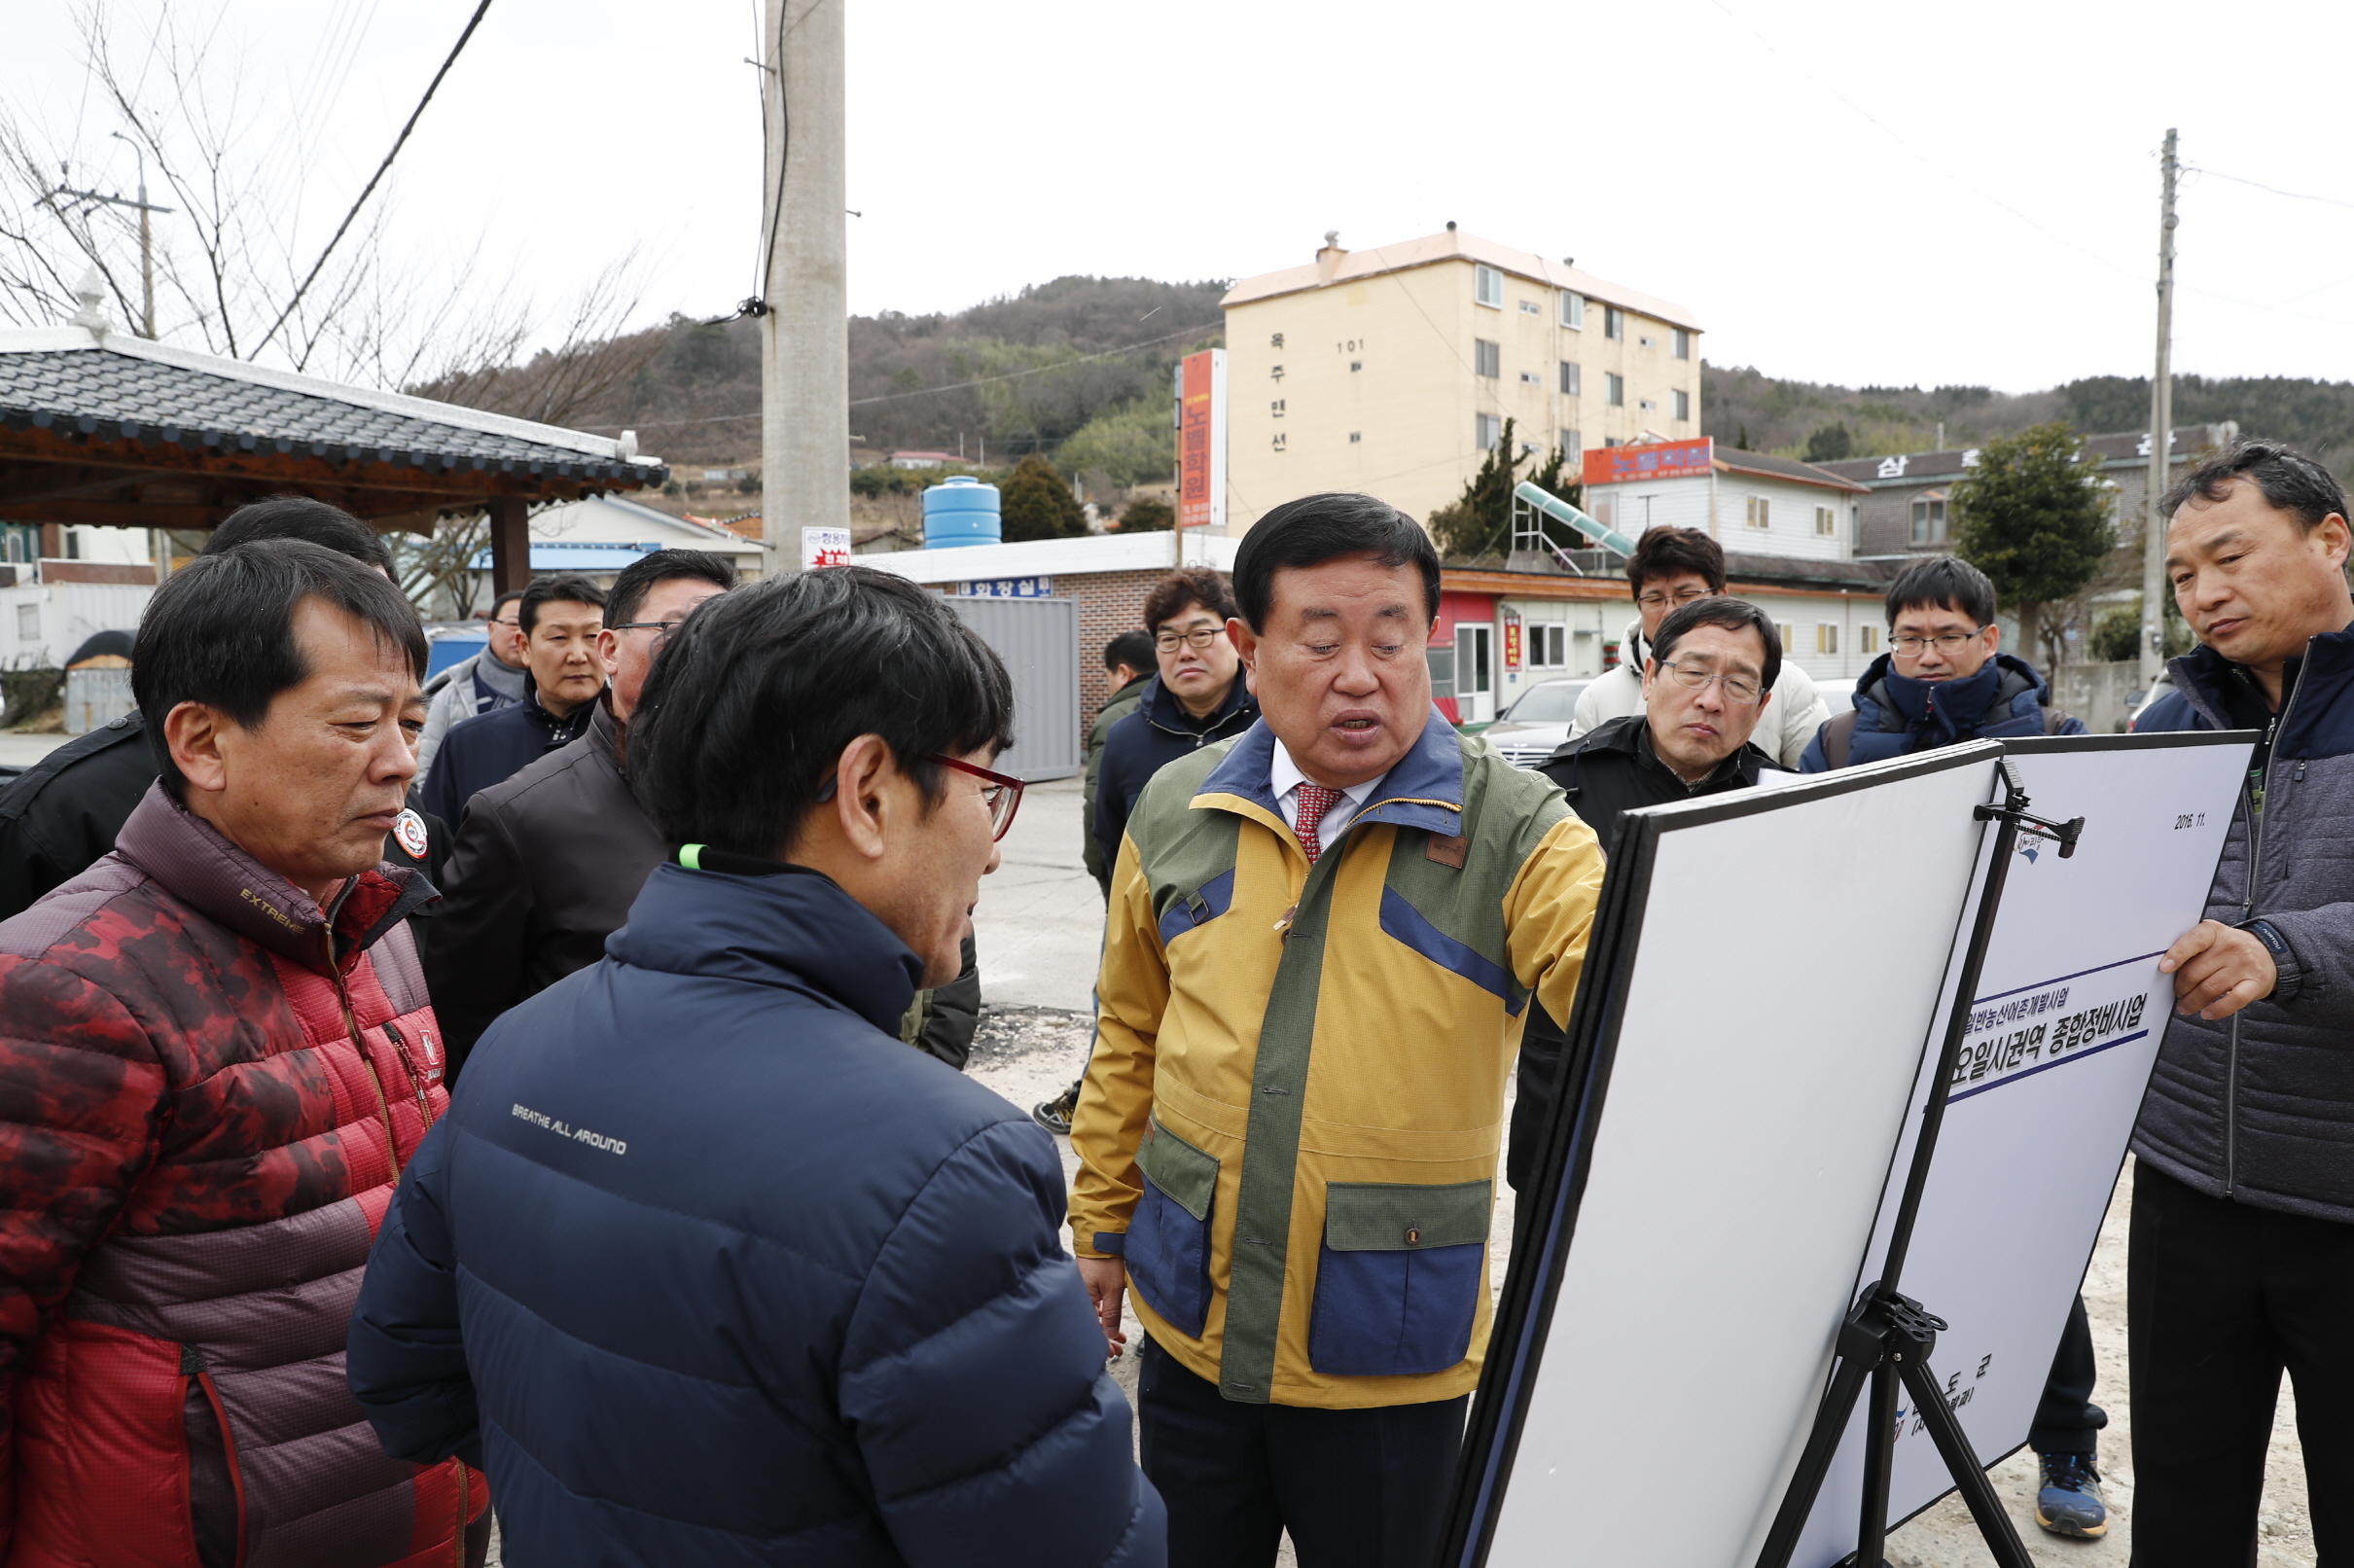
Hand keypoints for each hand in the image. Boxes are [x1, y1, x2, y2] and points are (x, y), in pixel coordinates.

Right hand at [1076, 1256, 1127, 1358]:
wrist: (1102, 1236)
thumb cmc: (1106, 1260)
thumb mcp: (1113, 1289)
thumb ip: (1111, 1313)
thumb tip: (1110, 1336)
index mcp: (1081, 1300)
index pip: (1090, 1327)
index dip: (1102, 1342)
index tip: (1113, 1353)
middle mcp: (1079, 1297)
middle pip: (1090, 1324)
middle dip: (1105, 1339)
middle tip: (1118, 1350)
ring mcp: (1082, 1290)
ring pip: (1092, 1316)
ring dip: (1105, 1327)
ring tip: (1119, 1339)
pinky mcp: (1086, 1284)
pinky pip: (1092, 1306)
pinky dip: (1102, 1315)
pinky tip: (1109, 1321)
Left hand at [2160, 920, 2276, 1020]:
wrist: (2268, 953)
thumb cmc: (2230, 949)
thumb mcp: (2212, 939)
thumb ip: (2191, 949)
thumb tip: (2167, 969)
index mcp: (2215, 932)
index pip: (2194, 941)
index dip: (2177, 955)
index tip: (2164, 968)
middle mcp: (2231, 947)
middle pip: (2196, 972)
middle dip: (2181, 987)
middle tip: (2178, 994)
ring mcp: (2245, 966)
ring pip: (2210, 989)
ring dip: (2192, 1002)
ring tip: (2186, 1006)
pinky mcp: (2256, 984)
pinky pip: (2233, 1000)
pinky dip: (2216, 1010)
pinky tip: (2206, 1013)